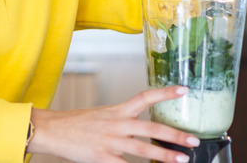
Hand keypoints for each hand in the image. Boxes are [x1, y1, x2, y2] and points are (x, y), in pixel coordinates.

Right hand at [26, 86, 198, 162]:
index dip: (165, 93)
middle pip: (151, 127)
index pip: (145, 97)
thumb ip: (122, 121)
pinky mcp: (102, 157)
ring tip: (182, 160)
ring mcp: (110, 141)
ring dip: (165, 155)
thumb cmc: (76, 123)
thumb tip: (142, 128)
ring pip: (143, 149)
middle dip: (175, 134)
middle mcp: (117, 124)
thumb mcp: (102, 115)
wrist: (52, 130)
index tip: (184, 90)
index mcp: (117, 111)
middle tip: (194, 140)